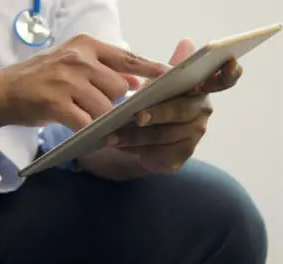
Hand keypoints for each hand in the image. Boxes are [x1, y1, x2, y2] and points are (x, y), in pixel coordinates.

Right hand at [0, 34, 164, 130]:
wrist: (3, 91)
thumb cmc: (39, 79)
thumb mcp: (71, 65)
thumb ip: (102, 70)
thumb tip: (134, 82)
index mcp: (84, 45)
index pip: (126, 57)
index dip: (150, 68)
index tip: (171, 77)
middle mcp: (77, 58)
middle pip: (116, 87)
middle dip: (111, 102)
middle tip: (92, 105)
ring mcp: (66, 80)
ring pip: (103, 106)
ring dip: (98, 118)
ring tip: (80, 115)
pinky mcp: (56, 102)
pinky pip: (85, 122)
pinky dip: (88, 131)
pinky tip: (81, 131)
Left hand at [78, 38, 242, 179]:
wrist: (136, 139)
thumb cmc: (151, 104)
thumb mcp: (156, 84)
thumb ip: (170, 67)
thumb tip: (187, 42)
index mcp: (200, 89)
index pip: (222, 80)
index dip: (228, 73)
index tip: (230, 62)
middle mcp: (201, 113)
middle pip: (181, 111)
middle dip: (157, 114)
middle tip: (137, 117)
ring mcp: (192, 137)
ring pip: (164, 135)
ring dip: (137, 136)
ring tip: (112, 134)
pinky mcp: (178, 157)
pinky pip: (157, 154)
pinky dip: (135, 149)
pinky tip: (119, 145)